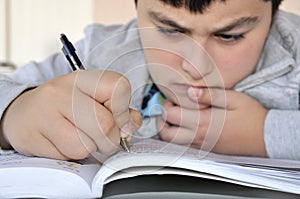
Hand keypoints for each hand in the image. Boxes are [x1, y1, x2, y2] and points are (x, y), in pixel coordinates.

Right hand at [0, 70, 141, 159]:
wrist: (23, 113)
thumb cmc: (64, 106)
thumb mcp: (92, 99)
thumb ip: (118, 110)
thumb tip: (132, 123)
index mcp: (83, 79)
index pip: (119, 87)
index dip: (124, 111)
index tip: (118, 120)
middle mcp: (63, 91)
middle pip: (105, 124)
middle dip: (111, 140)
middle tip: (104, 139)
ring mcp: (46, 113)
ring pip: (86, 145)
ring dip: (90, 149)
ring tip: (81, 139)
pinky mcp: (33, 137)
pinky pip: (67, 155)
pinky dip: (72, 155)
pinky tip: (64, 143)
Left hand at [157, 87, 267, 156]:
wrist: (267, 137)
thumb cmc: (251, 116)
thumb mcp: (233, 99)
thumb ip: (209, 94)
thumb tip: (190, 91)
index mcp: (203, 121)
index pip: (170, 115)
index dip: (167, 104)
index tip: (173, 97)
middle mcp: (199, 136)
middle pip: (166, 133)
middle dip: (161, 120)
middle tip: (169, 108)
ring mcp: (202, 145)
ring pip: (174, 142)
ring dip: (169, 130)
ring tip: (176, 117)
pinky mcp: (207, 150)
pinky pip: (186, 146)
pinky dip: (180, 137)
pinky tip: (189, 125)